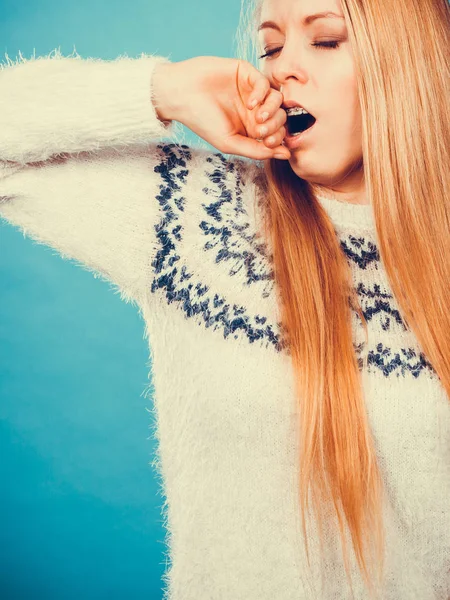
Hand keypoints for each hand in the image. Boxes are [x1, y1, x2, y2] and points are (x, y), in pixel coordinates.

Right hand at [159, 56, 290, 160]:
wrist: (181, 96)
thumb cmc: (202, 121)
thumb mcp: (230, 143)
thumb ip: (257, 151)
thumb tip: (286, 155)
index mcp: (250, 127)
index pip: (276, 133)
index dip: (277, 138)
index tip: (267, 142)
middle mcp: (254, 109)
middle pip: (280, 117)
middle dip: (276, 126)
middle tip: (260, 130)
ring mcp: (251, 90)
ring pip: (278, 99)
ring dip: (272, 111)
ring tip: (257, 117)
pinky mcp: (246, 73)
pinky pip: (265, 82)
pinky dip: (262, 94)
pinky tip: (250, 103)